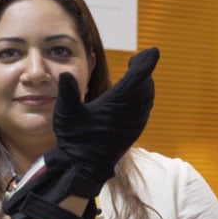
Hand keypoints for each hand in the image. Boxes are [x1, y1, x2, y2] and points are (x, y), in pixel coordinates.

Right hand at [2, 48, 158, 218]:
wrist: (85, 167)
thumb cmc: (75, 139)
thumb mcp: (66, 114)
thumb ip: (67, 92)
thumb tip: (66, 73)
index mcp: (118, 103)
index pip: (139, 76)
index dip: (147, 62)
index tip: (151, 51)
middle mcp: (132, 112)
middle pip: (146, 84)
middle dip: (143, 70)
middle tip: (135, 61)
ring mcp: (136, 123)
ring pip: (148, 97)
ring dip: (144, 84)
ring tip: (135, 75)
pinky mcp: (135, 131)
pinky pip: (145, 108)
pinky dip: (144, 97)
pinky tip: (134, 96)